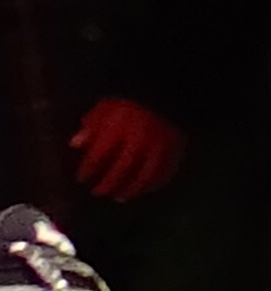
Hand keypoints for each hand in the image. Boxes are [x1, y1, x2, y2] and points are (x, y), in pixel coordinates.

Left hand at [63, 100, 179, 205]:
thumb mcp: (106, 106)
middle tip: (98, 192)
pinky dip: (155, 183)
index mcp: (119, 127)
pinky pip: (166, 171)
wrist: (168, 94)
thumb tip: (76, 143)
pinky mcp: (176, 148)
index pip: (99, 155)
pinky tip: (146, 188)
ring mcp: (159, 145)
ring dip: (131, 189)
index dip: (88, 169)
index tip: (82, 178)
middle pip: (121, 169)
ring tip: (120, 196)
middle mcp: (139, 139)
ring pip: (145, 175)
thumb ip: (91, 125)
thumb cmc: (133, 100)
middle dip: (107, 184)